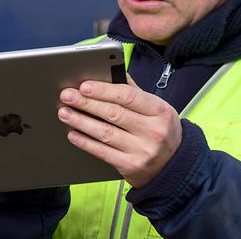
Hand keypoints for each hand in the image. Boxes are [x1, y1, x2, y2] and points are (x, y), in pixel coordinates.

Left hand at [58, 76, 180, 187]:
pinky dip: (85, 142)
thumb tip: (111, 72)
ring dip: (81, 121)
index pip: (128, 96)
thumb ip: (135, 92)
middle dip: (86, 103)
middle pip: (113, 113)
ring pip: (105, 133)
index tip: (84, 85)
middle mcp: (153, 131)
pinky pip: (103, 152)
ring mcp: (142, 151)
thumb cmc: (161, 131)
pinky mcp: (130, 166)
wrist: (176, 166)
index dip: (103, 90)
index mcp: (160, 111)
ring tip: (65, 112)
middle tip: (67, 95)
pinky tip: (73, 133)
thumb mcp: (157, 109)